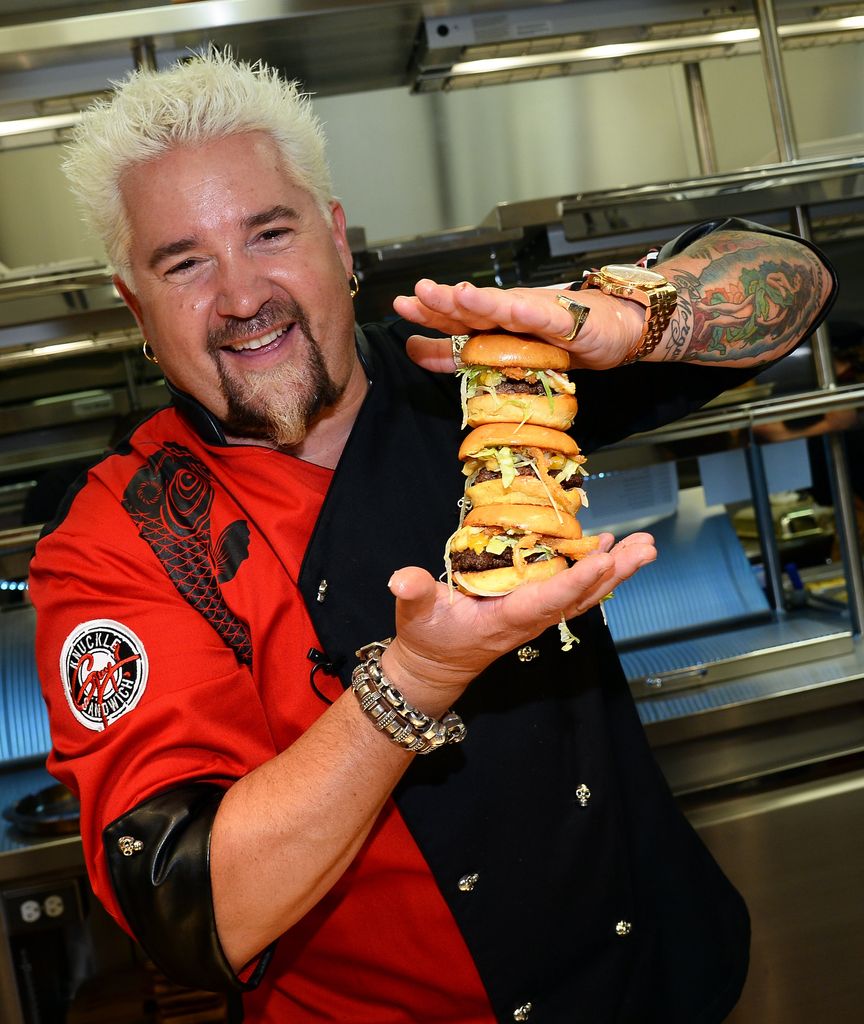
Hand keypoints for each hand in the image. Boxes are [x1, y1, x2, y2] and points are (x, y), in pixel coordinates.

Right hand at [380, 533, 655, 712]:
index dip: (576, 580)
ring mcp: (536, 615)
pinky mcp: (535, 608)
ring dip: (616, 571)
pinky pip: (574, 591)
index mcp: (505, 619)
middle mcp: (530, 619)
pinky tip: (610, 550)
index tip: (603, 558)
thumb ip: (413, 594)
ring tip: (643, 547)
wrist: (435, 666)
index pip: (547, 599)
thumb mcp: (415, 614)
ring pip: (585, 594)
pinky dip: (597, 572)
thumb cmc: (427, 637)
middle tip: (646, 549)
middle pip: (581, 596)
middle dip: (614, 573)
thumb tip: (403, 578)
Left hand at [392, 279, 643, 371]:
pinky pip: (545, 316)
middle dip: (446, 301)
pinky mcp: (567, 321)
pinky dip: (527, 310)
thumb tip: (415, 351)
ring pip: (505, 307)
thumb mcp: (505, 353)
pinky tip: (509, 306)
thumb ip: (459, 354)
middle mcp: (511, 312)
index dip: (429, 313)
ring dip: (481, 301)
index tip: (401, 309)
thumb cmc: (562, 339)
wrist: (618, 328)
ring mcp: (539, 314)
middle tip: (418, 294)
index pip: (456, 317)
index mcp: (494, 320)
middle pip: (474, 308)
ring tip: (456, 294)